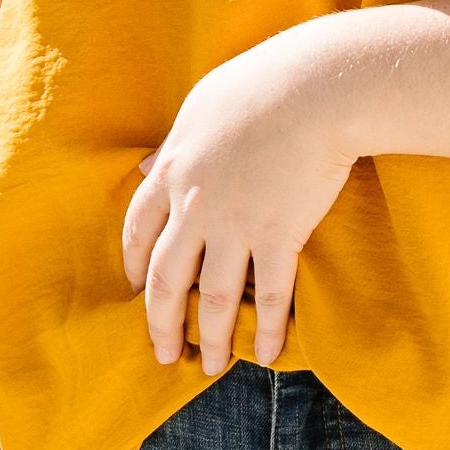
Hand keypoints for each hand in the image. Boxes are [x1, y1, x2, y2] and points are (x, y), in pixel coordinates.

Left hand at [123, 24, 358, 375]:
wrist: (315, 87)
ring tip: (211, 365)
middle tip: (164, 352)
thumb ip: (173, 143)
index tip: (137, 289)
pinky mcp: (279, 235)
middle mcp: (195, 205)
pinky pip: (268, 296)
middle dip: (161, 322)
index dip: (135, 265)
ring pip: (213, 297)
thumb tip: (145, 165)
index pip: (138, 229)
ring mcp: (235, 224)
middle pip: (166, 277)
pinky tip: (265, 353)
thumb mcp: (202, 105)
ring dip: (210, 337)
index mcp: (173, 169)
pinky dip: (266, 330)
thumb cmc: (262, 84)